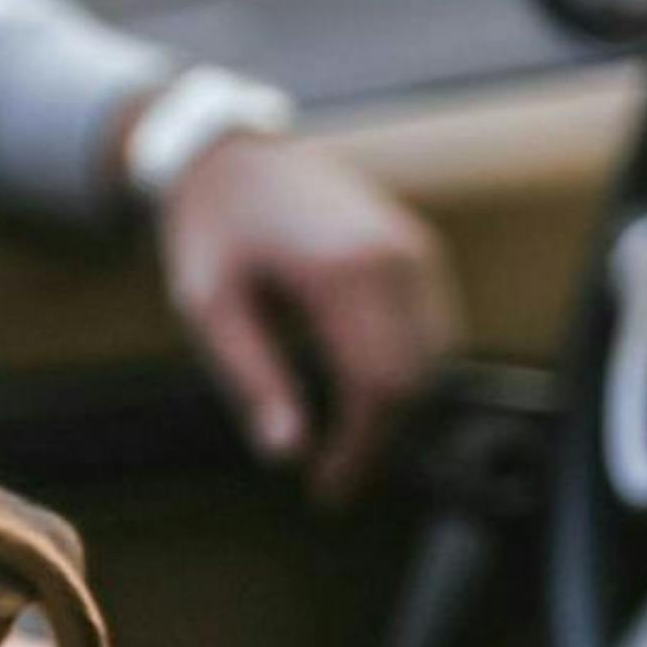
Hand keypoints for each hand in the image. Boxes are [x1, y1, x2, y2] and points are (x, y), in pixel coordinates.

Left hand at [160, 134, 459, 505]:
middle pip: (416, 381)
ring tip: (343, 442)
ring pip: (436, 360)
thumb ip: (252, 380)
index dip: (360, 451)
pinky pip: (435, 330)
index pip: (380, 387)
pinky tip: (359, 394)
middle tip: (331, 478)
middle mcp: (396, 259)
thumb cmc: (212, 231)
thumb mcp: (210, 309)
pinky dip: (408, 373)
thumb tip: (286, 455)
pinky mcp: (417, 250)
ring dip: (396, 410)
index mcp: (345, 273)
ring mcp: (414, 251)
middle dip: (379, 440)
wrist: (233, 156)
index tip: (326, 491)